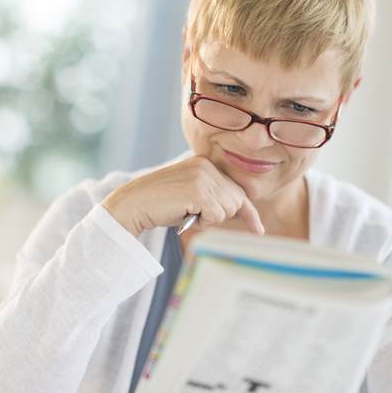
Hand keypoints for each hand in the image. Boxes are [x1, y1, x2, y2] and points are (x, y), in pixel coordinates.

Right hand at [101, 155, 264, 236]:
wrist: (133, 204)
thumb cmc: (160, 206)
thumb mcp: (190, 197)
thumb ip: (213, 198)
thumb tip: (241, 211)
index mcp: (205, 163)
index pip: (236, 189)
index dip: (248, 212)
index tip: (258, 229)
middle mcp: (206, 165)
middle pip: (236, 201)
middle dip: (220, 216)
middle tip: (192, 215)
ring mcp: (203, 176)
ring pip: (227, 210)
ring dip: (209, 220)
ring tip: (185, 212)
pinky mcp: (199, 190)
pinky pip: (216, 215)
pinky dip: (203, 222)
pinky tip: (185, 214)